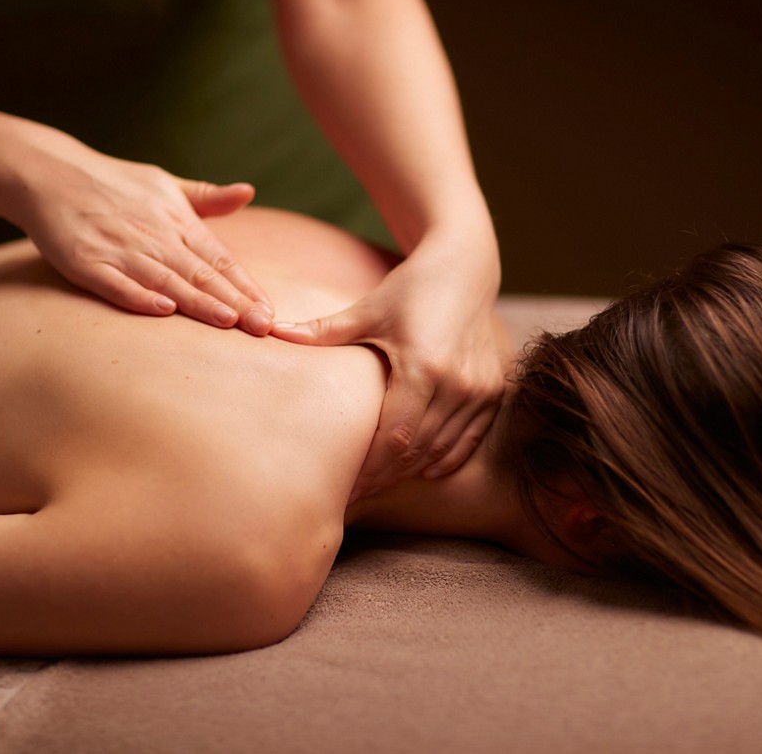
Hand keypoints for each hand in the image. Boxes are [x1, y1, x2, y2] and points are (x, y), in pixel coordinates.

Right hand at [8, 135, 274, 333]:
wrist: (48, 172)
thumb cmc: (114, 183)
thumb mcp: (165, 183)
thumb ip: (207, 197)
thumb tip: (247, 191)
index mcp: (176, 220)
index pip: (219, 259)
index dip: (245, 286)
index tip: (269, 311)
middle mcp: (153, 235)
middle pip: (200, 274)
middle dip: (233, 302)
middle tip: (262, 327)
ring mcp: (119, 249)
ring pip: (166, 280)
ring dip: (197, 303)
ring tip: (228, 322)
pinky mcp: (84, 261)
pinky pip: (115, 283)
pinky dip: (138, 297)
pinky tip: (162, 311)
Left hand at [271, 236, 504, 500]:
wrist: (466, 267)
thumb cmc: (410, 287)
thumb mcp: (367, 310)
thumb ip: (322, 331)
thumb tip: (269, 330)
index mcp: (423, 366)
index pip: (395, 437)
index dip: (370, 469)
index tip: (345, 487)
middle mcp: (457, 383)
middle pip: (417, 450)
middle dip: (384, 476)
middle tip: (354, 495)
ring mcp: (480, 389)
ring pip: (442, 450)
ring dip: (410, 470)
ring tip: (379, 484)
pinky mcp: (493, 390)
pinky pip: (468, 439)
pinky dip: (445, 458)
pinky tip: (420, 469)